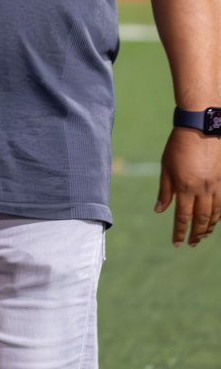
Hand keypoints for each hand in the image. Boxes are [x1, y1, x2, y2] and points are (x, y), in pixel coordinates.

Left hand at [156, 127, 220, 245]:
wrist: (201, 130)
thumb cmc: (178, 147)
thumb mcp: (166, 168)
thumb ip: (165, 191)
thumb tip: (160, 210)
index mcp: (185, 187)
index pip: (182, 217)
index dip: (180, 232)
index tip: (177, 243)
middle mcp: (202, 190)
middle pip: (201, 219)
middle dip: (196, 234)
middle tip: (191, 243)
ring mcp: (216, 186)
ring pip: (215, 214)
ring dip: (209, 227)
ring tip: (203, 236)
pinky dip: (219, 215)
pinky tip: (215, 220)